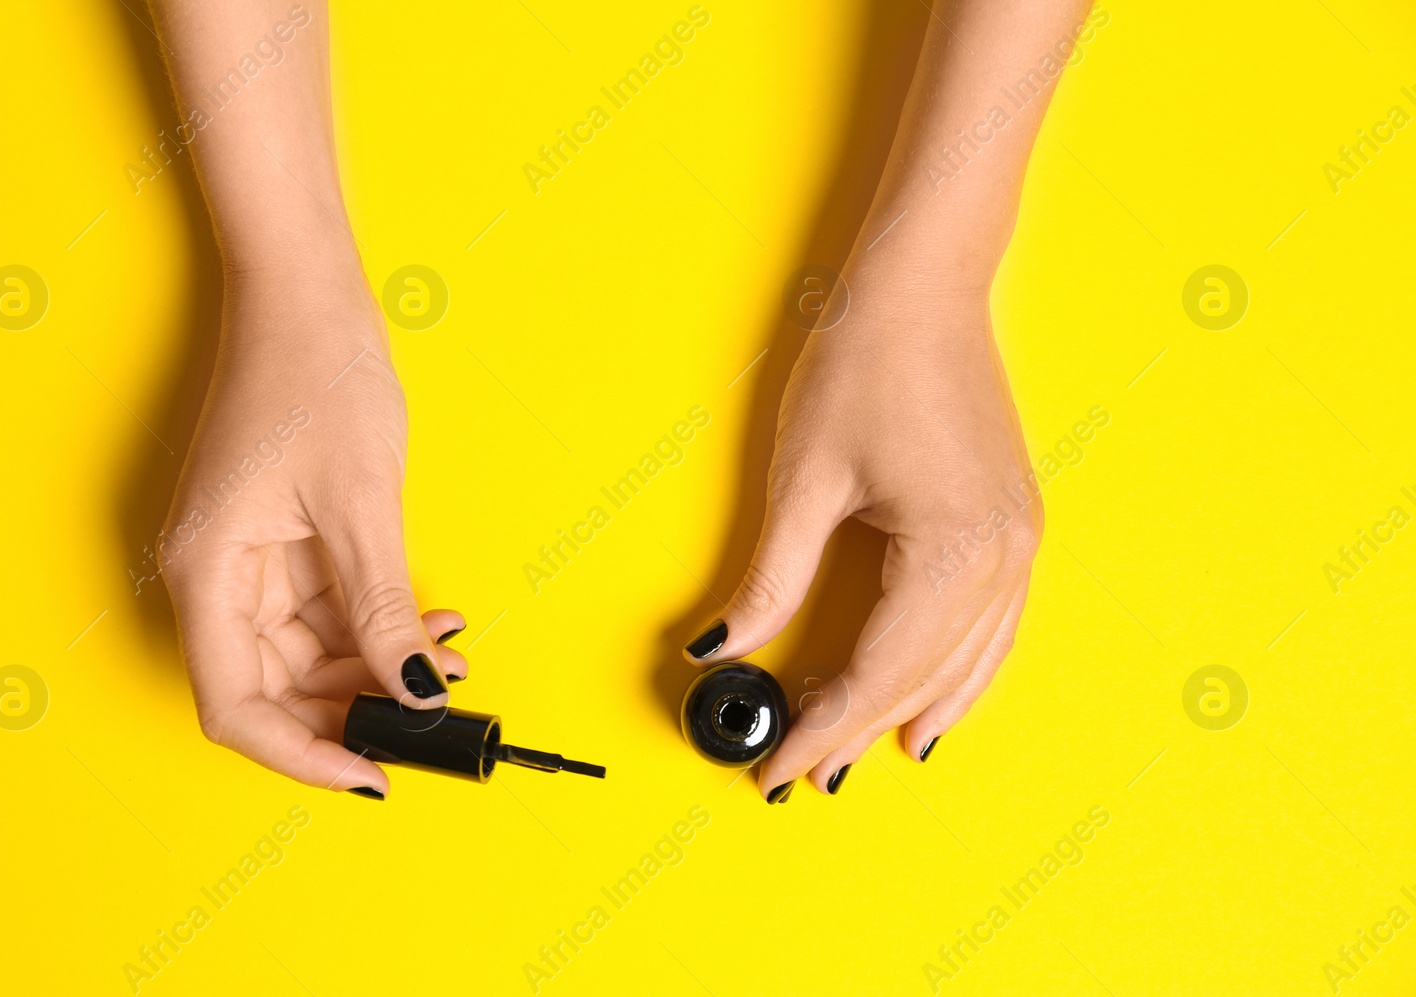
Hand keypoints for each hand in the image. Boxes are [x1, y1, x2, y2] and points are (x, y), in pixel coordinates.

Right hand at [159, 261, 464, 794]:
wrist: (304, 292)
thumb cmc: (315, 374)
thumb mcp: (360, 505)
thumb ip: (381, 608)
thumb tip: (410, 690)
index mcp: (207, 571)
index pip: (236, 705)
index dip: (302, 754)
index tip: (372, 774)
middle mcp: (213, 574)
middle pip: (272, 686)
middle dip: (355, 705)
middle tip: (435, 705)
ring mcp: (243, 557)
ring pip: (304, 652)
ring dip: (373, 663)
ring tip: (449, 652)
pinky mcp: (273, 540)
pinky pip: (319, 609)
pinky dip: (371, 622)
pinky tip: (428, 619)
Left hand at [684, 261, 1040, 800]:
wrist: (921, 287)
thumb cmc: (864, 362)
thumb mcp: (803, 480)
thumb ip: (771, 580)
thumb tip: (725, 647)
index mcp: (953, 551)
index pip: (878, 674)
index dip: (820, 728)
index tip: (775, 766)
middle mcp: (1001, 557)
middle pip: (922, 679)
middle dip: (856, 732)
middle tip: (800, 773)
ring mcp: (1018, 542)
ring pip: (967, 664)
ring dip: (912, 713)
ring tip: (858, 756)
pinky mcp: (1014, 524)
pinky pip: (993, 629)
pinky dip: (957, 675)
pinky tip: (931, 702)